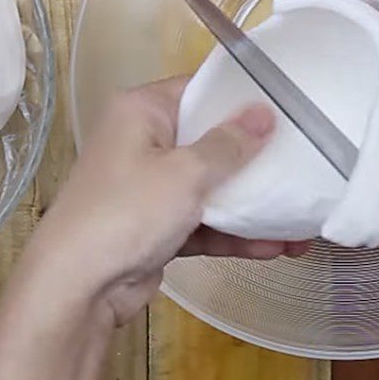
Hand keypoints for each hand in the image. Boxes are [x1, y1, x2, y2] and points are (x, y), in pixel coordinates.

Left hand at [23, 77, 305, 326]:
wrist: (75, 290)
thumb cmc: (128, 212)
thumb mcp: (186, 173)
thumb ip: (230, 144)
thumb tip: (265, 113)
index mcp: (142, 111)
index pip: (200, 89)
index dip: (242, 96)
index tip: (287, 104)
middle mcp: (144, 142)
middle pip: (210, 140)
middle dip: (255, 159)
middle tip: (302, 161)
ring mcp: (150, 187)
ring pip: (210, 186)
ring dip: (251, 205)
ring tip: (298, 221)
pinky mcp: (156, 227)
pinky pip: (203, 221)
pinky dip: (233, 233)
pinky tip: (275, 247)